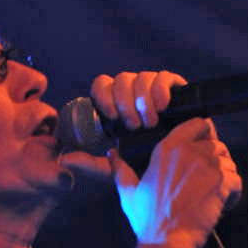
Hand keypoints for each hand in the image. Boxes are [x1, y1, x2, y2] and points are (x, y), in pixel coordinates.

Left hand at [59, 69, 186, 177]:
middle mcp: (134, 94)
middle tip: (132, 125)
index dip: (103, 95)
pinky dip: (161, 88)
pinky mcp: (177, 90)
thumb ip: (91, 165)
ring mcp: (155, 90)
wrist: (183, 170)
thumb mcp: (114, 170)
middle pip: (122, 79)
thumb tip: (64, 159)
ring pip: (142, 77)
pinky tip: (162, 105)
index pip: (102, 85)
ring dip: (142, 99)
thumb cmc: (147, 169)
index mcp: (116, 106)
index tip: (110, 116)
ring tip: (150, 122)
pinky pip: (165, 77)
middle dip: (124, 101)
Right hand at [111, 117, 242, 247]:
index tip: (205, 143)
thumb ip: (121, 169)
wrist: (167, 241)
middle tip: (210, 178)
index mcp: (167, 149)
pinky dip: (235, 192)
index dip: (205, 132)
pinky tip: (226, 204)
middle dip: (217, 159)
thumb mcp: (128, 192)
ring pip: (229, 162)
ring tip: (216, 193)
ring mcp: (207, 167)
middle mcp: (189, 152)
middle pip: (216, 144)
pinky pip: (237, 180)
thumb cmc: (147, 218)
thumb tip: (111, 154)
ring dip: (226, 176)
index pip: (198, 124)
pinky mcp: (222, 183)